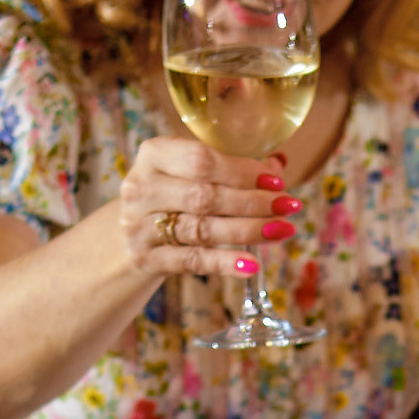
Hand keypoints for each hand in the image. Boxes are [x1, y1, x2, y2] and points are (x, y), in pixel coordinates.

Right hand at [117, 136, 303, 277]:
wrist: (130, 234)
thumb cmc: (171, 195)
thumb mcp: (190, 173)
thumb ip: (231, 166)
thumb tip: (279, 164)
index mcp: (153, 155)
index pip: (202, 160)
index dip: (243, 171)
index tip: (277, 181)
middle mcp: (142, 188)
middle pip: (205, 196)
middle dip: (254, 202)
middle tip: (288, 206)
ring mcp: (140, 225)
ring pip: (203, 229)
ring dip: (248, 230)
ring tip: (282, 230)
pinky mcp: (146, 258)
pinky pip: (192, 260)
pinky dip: (224, 262)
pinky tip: (252, 264)